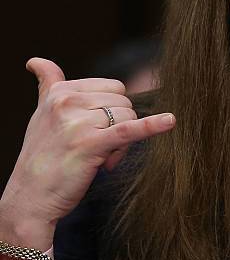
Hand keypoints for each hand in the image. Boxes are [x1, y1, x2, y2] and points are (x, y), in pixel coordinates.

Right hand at [1, 57, 175, 227]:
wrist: (29, 199)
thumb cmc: (41, 157)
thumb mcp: (41, 114)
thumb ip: (48, 84)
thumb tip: (34, 60)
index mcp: (61, 91)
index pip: (114, 88)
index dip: (112, 110)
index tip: (94, 130)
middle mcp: (67, 102)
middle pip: (124, 103)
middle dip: (119, 126)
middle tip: (98, 150)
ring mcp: (78, 122)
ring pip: (128, 119)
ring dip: (122, 143)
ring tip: (99, 159)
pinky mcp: (90, 144)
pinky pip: (129, 130)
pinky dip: (152, 126)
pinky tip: (170, 121)